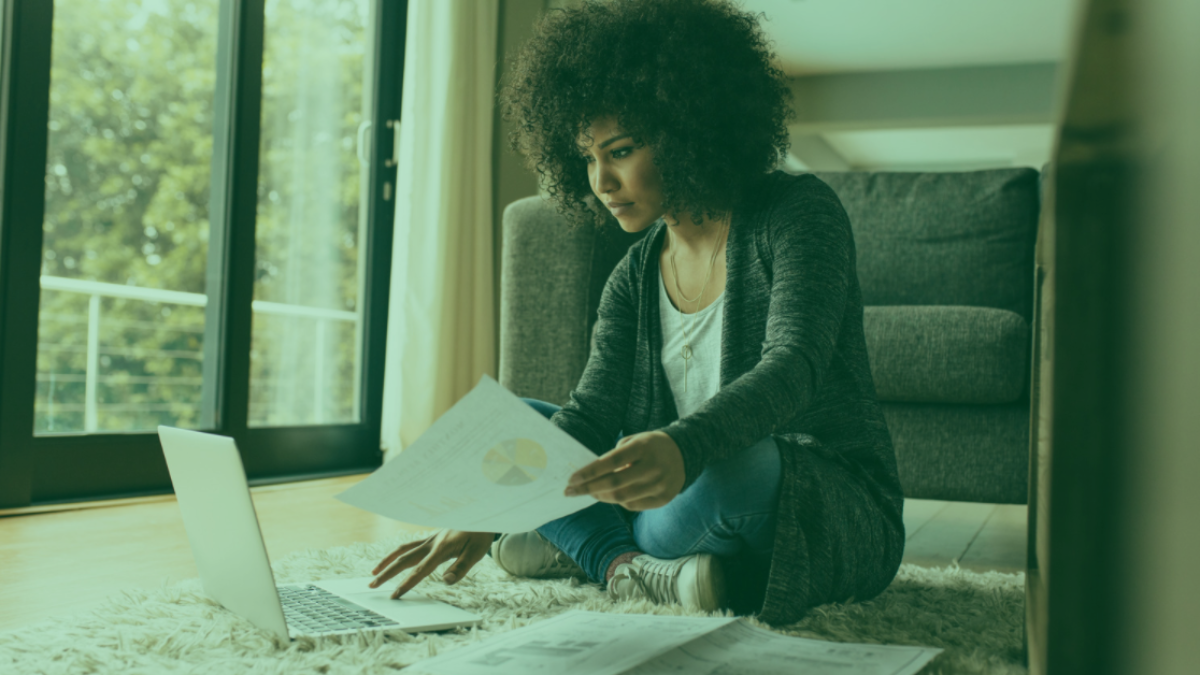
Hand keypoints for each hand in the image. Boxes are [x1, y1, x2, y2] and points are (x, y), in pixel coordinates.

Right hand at [369, 529, 493, 598]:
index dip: (407, 583)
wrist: (483, 513)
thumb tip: (446, 581)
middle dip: (387, 573)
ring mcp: (431, 539)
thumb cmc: (480, 534)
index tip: (395, 595)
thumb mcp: (477, 552)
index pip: (420, 570)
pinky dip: (399, 553)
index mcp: (441, 548)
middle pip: (404, 559)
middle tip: (372, 585)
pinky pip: (411, 545)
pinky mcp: (433, 538)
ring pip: (403, 550)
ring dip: (388, 561)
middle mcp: (432, 542)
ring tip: (375, 572)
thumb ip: (461, 568)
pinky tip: (394, 560)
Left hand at [564, 430, 684, 510]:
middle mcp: (653, 467)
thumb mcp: (634, 441)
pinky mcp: (663, 498)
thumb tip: (591, 476)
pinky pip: (633, 505)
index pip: (611, 462)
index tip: (571, 479)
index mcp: (643, 448)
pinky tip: (611, 494)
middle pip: (614, 484)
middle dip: (588, 489)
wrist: (684, 454)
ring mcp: (660, 484)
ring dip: (601, 496)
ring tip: (590, 492)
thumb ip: (614, 456)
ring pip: (622, 498)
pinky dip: (618, 501)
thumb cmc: (650, 446)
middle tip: (570, 492)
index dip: (589, 472)